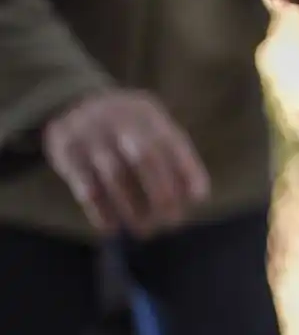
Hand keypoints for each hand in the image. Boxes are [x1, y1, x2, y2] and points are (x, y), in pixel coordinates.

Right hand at [43, 90, 209, 235]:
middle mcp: (118, 118)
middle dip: (162, 193)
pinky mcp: (65, 150)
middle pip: (145, 156)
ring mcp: (89, 132)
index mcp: (146, 112)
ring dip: (133, 208)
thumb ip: (175, 156)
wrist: (71, 103)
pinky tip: (112, 228)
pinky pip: (85, 186)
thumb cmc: (127, 128)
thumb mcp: (151, 128)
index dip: (188, 171)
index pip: (173, 143)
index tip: (198, 199)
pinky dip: (101, 211)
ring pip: (115, 175)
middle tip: (172, 222)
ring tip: (145, 231)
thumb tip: (197, 196)